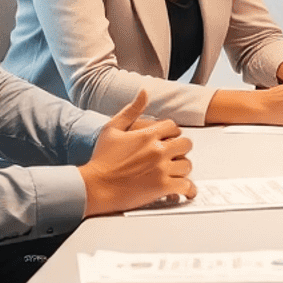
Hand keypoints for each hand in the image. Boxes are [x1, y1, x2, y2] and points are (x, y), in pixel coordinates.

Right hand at [79, 91, 195, 216]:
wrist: (94, 187)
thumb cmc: (101, 159)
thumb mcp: (112, 128)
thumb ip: (131, 110)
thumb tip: (144, 91)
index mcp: (148, 135)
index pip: (173, 127)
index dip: (172, 132)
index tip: (169, 139)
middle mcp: (158, 150)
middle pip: (185, 144)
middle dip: (181, 149)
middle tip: (175, 155)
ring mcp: (162, 169)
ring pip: (187, 165)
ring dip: (183, 168)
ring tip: (176, 172)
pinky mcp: (162, 187)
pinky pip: (186, 186)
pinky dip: (188, 189)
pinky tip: (186, 190)